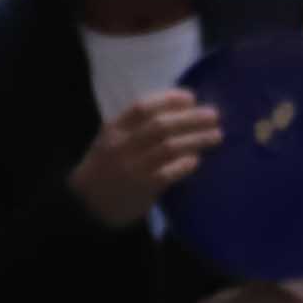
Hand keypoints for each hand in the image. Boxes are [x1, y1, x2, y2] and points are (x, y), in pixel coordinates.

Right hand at [69, 89, 223, 227]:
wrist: (86, 205)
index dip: (169, 99)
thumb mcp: (111, 141)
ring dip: (196, 139)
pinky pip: (168, 173)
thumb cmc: (106, 167)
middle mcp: (122, 145)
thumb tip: (180, 110)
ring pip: (169, 148)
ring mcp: (132, 167)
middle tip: (214, 115)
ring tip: (217, 135)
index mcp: (113, 129)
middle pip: (161, 126)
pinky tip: (197, 160)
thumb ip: (136, 127)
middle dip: (191, 118)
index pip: (142, 107)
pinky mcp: (142, 188)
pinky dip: (185, 164)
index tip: (191, 98)